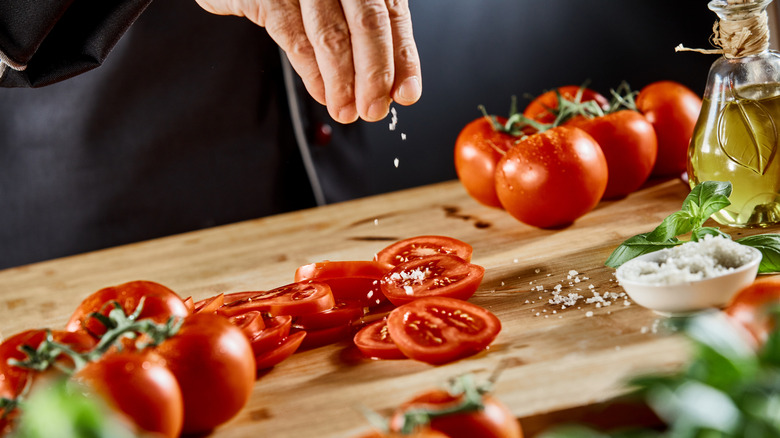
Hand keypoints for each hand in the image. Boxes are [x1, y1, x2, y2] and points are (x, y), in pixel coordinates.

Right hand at [196, 0, 421, 123]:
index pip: (392, 15)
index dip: (402, 58)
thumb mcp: (345, 6)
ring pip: (331, 36)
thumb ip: (373, 38)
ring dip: (342, 82)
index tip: (406, 94)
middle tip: (374, 111)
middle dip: (373, 76)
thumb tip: (397, 87)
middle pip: (367, 24)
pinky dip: (311, 74)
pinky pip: (294, 38)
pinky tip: (322, 93)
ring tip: (346, 110)